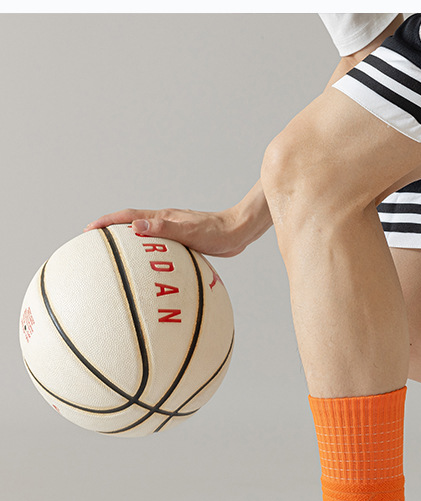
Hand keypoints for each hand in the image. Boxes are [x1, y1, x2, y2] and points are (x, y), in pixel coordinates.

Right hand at [84, 182, 271, 257]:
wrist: (239, 232)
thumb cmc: (217, 231)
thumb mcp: (189, 231)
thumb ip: (164, 228)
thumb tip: (136, 225)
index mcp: (162, 217)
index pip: (128, 217)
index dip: (106, 222)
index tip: (88, 230)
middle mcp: (165, 222)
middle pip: (132, 224)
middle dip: (111, 232)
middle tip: (93, 243)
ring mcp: (174, 232)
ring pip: (145, 236)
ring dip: (129, 243)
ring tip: (115, 258)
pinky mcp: (184, 242)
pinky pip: (159, 248)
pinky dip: (149, 255)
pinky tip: (150, 270)